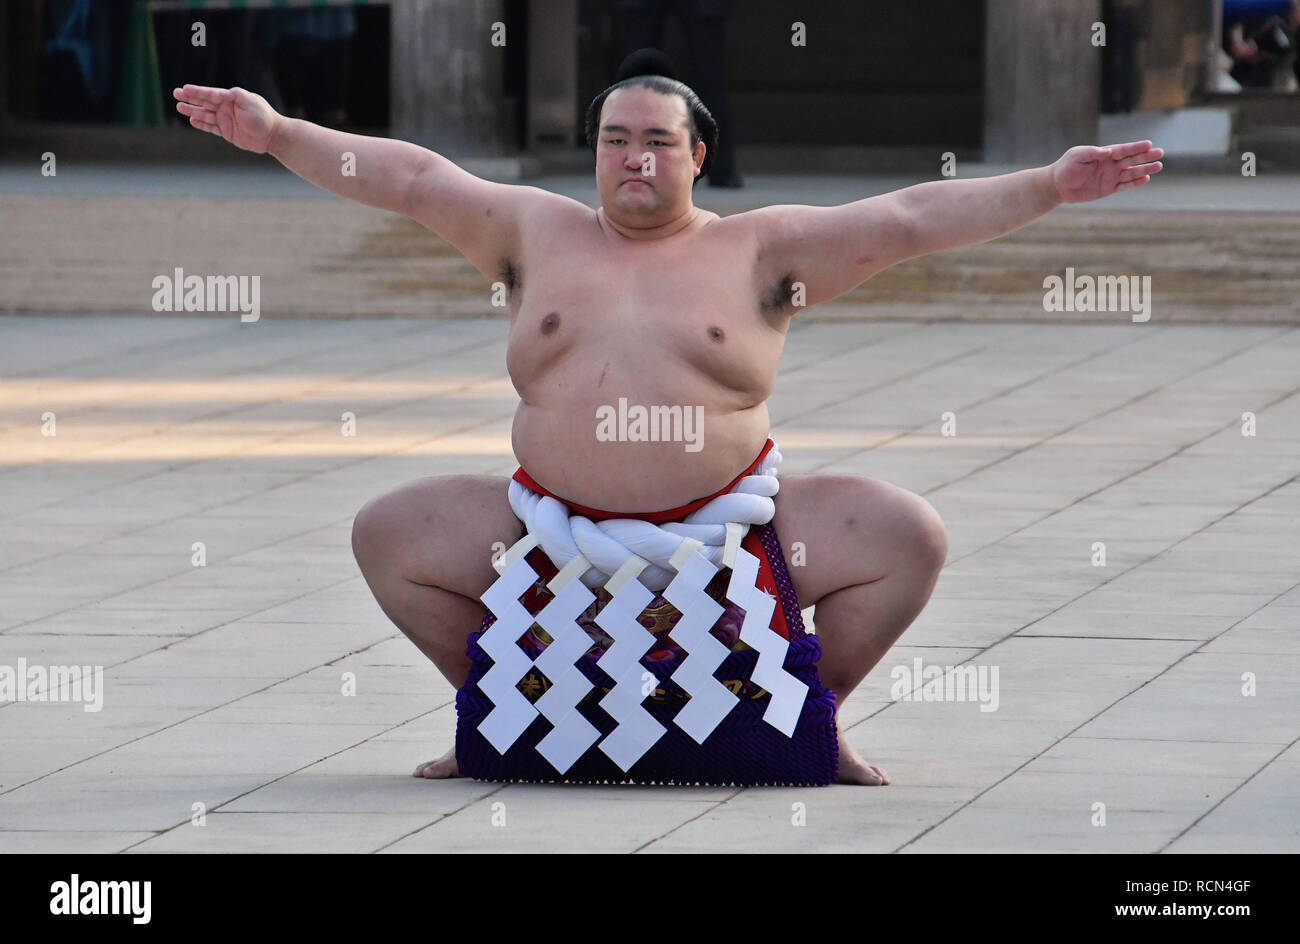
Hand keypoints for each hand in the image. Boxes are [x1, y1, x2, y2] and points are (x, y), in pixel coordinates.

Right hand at [172, 84, 280, 153]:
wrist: (272, 136)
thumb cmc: (263, 117)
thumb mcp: (250, 101)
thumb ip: (235, 96)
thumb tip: (222, 93)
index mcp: (232, 98)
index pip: (211, 93)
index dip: (198, 91)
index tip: (185, 89)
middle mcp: (227, 107)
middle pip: (205, 102)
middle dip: (190, 98)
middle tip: (176, 93)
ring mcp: (226, 120)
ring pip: (205, 114)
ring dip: (192, 111)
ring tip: (179, 107)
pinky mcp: (227, 132)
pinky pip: (211, 127)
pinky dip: (202, 124)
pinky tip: (192, 121)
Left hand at [1049, 141, 1163, 202]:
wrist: (1058, 185)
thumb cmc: (1067, 167)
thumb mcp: (1077, 156)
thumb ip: (1092, 153)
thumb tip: (1107, 152)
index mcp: (1105, 154)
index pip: (1123, 149)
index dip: (1136, 147)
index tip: (1148, 144)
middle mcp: (1111, 164)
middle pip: (1132, 159)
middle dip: (1146, 156)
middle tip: (1160, 153)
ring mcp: (1111, 177)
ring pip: (1131, 172)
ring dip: (1145, 169)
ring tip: (1158, 166)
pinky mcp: (1108, 189)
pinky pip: (1124, 186)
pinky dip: (1134, 183)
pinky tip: (1145, 179)